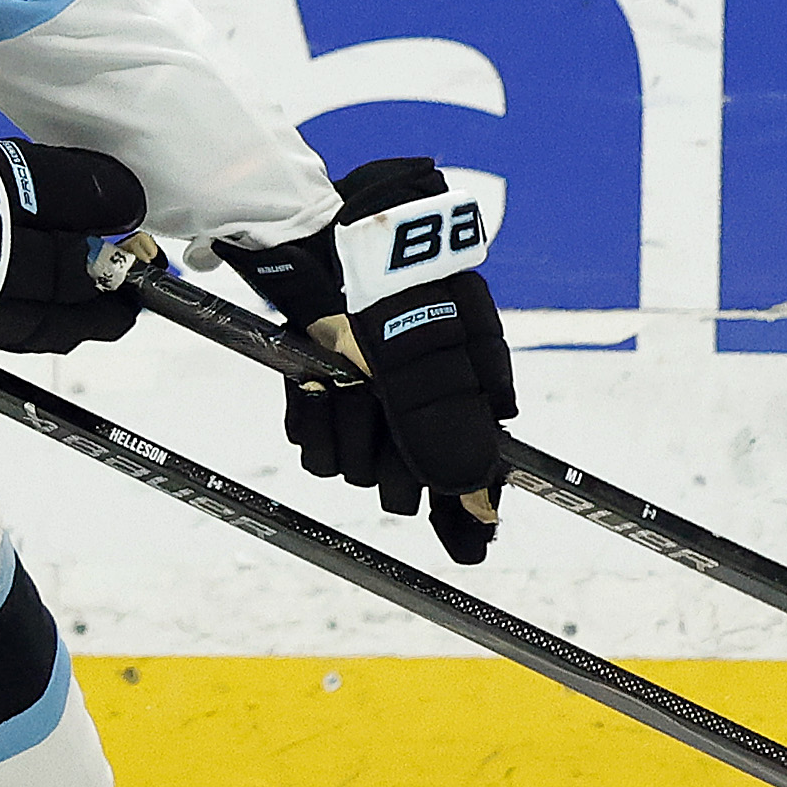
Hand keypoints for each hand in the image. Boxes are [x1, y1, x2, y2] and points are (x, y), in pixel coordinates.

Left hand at [226, 159, 511, 562]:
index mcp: (463, 392)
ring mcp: (368, 400)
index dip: (469, 514)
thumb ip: (447, 425)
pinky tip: (313, 389)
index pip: (475, 474)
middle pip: (406, 483)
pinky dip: (312, 422)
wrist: (322, 236)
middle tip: (376, 418)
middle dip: (387, 462)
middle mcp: (417, 405)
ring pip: (356, 468)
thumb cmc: (389, 284)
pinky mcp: (322, 394)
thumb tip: (475, 498)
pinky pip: (315, 448)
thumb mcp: (425, 354)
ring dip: (344, 431)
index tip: (469, 551)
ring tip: (340, 382)